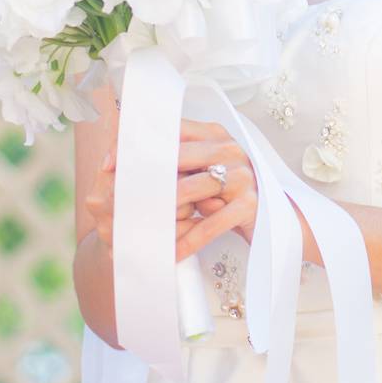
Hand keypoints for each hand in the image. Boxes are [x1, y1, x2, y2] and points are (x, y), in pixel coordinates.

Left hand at [84, 115, 259, 261]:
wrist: (274, 216)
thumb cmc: (227, 192)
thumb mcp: (202, 169)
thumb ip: (173, 160)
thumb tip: (117, 161)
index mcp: (214, 134)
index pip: (169, 130)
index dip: (136, 145)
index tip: (107, 165)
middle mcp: (230, 149)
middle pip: (176, 159)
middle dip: (143, 180)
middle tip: (115, 197)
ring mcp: (243, 177)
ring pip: (190, 190)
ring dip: (163, 211)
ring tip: (138, 225)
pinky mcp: (249, 205)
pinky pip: (210, 224)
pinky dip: (187, 240)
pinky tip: (170, 251)